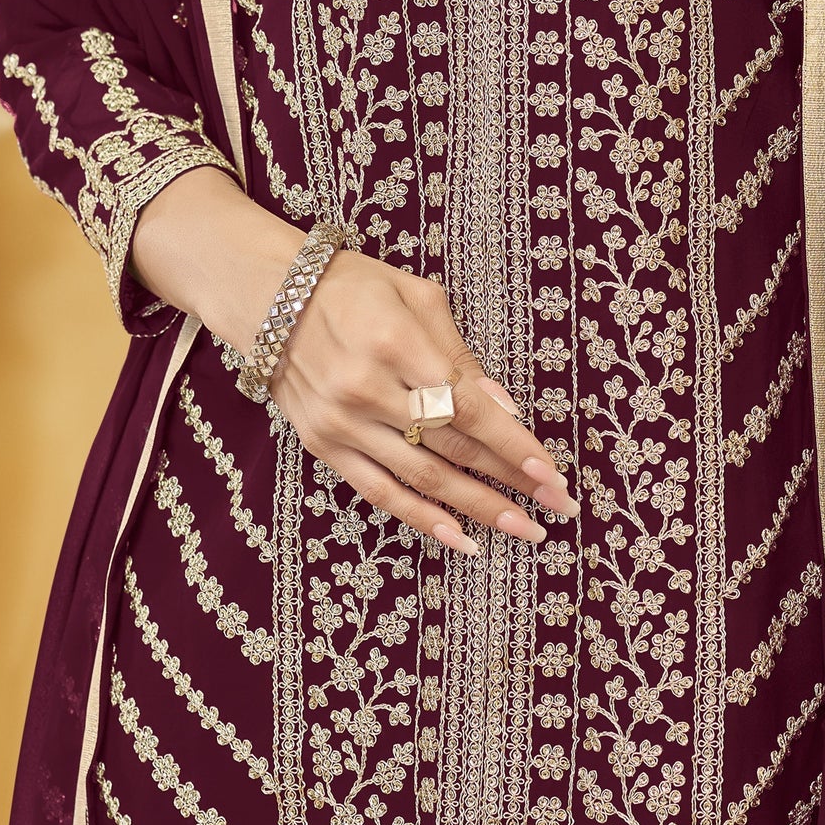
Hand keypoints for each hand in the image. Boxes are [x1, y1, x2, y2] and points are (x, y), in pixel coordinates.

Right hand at [132, 169, 577, 555]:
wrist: (268, 296)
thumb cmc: (353, 286)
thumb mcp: (414, 295)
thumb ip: (459, 353)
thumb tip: (504, 409)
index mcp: (394, 344)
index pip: (466, 408)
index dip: (512, 445)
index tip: (551, 473)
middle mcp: (367, 391)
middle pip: (451, 449)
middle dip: (510, 481)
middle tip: (556, 506)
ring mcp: (342, 425)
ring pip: (421, 480)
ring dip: (478, 510)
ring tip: (525, 530)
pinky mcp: (325, 447)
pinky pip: (380, 493)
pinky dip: (423, 520)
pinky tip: (462, 539)